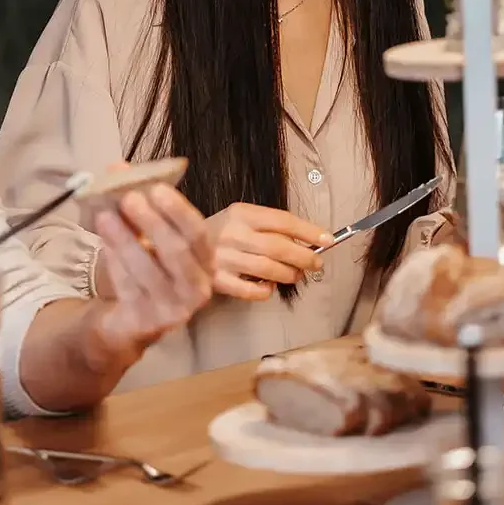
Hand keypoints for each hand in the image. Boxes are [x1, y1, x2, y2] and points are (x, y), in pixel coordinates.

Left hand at [86, 184, 213, 361]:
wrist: (132, 320)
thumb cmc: (146, 269)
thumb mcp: (145, 236)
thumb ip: (137, 203)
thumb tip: (117, 168)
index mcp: (204, 262)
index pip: (198, 234)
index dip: (178, 211)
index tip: (156, 188)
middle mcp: (197, 288)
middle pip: (177, 253)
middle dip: (152, 223)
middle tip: (128, 197)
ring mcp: (174, 310)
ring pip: (149, 271)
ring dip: (126, 240)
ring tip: (105, 215)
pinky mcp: (148, 324)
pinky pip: (130, 289)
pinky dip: (116, 264)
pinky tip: (103, 243)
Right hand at [205, 203, 331, 300]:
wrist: (175, 243)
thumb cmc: (219, 231)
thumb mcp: (241, 218)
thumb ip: (270, 227)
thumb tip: (309, 241)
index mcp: (240, 213)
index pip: (282, 221)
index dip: (309, 231)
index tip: (328, 240)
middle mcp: (232, 234)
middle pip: (278, 247)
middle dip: (304, 257)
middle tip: (316, 263)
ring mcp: (222, 259)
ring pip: (268, 270)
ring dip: (289, 274)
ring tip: (296, 275)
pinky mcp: (216, 281)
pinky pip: (250, 291)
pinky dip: (265, 291)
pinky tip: (269, 287)